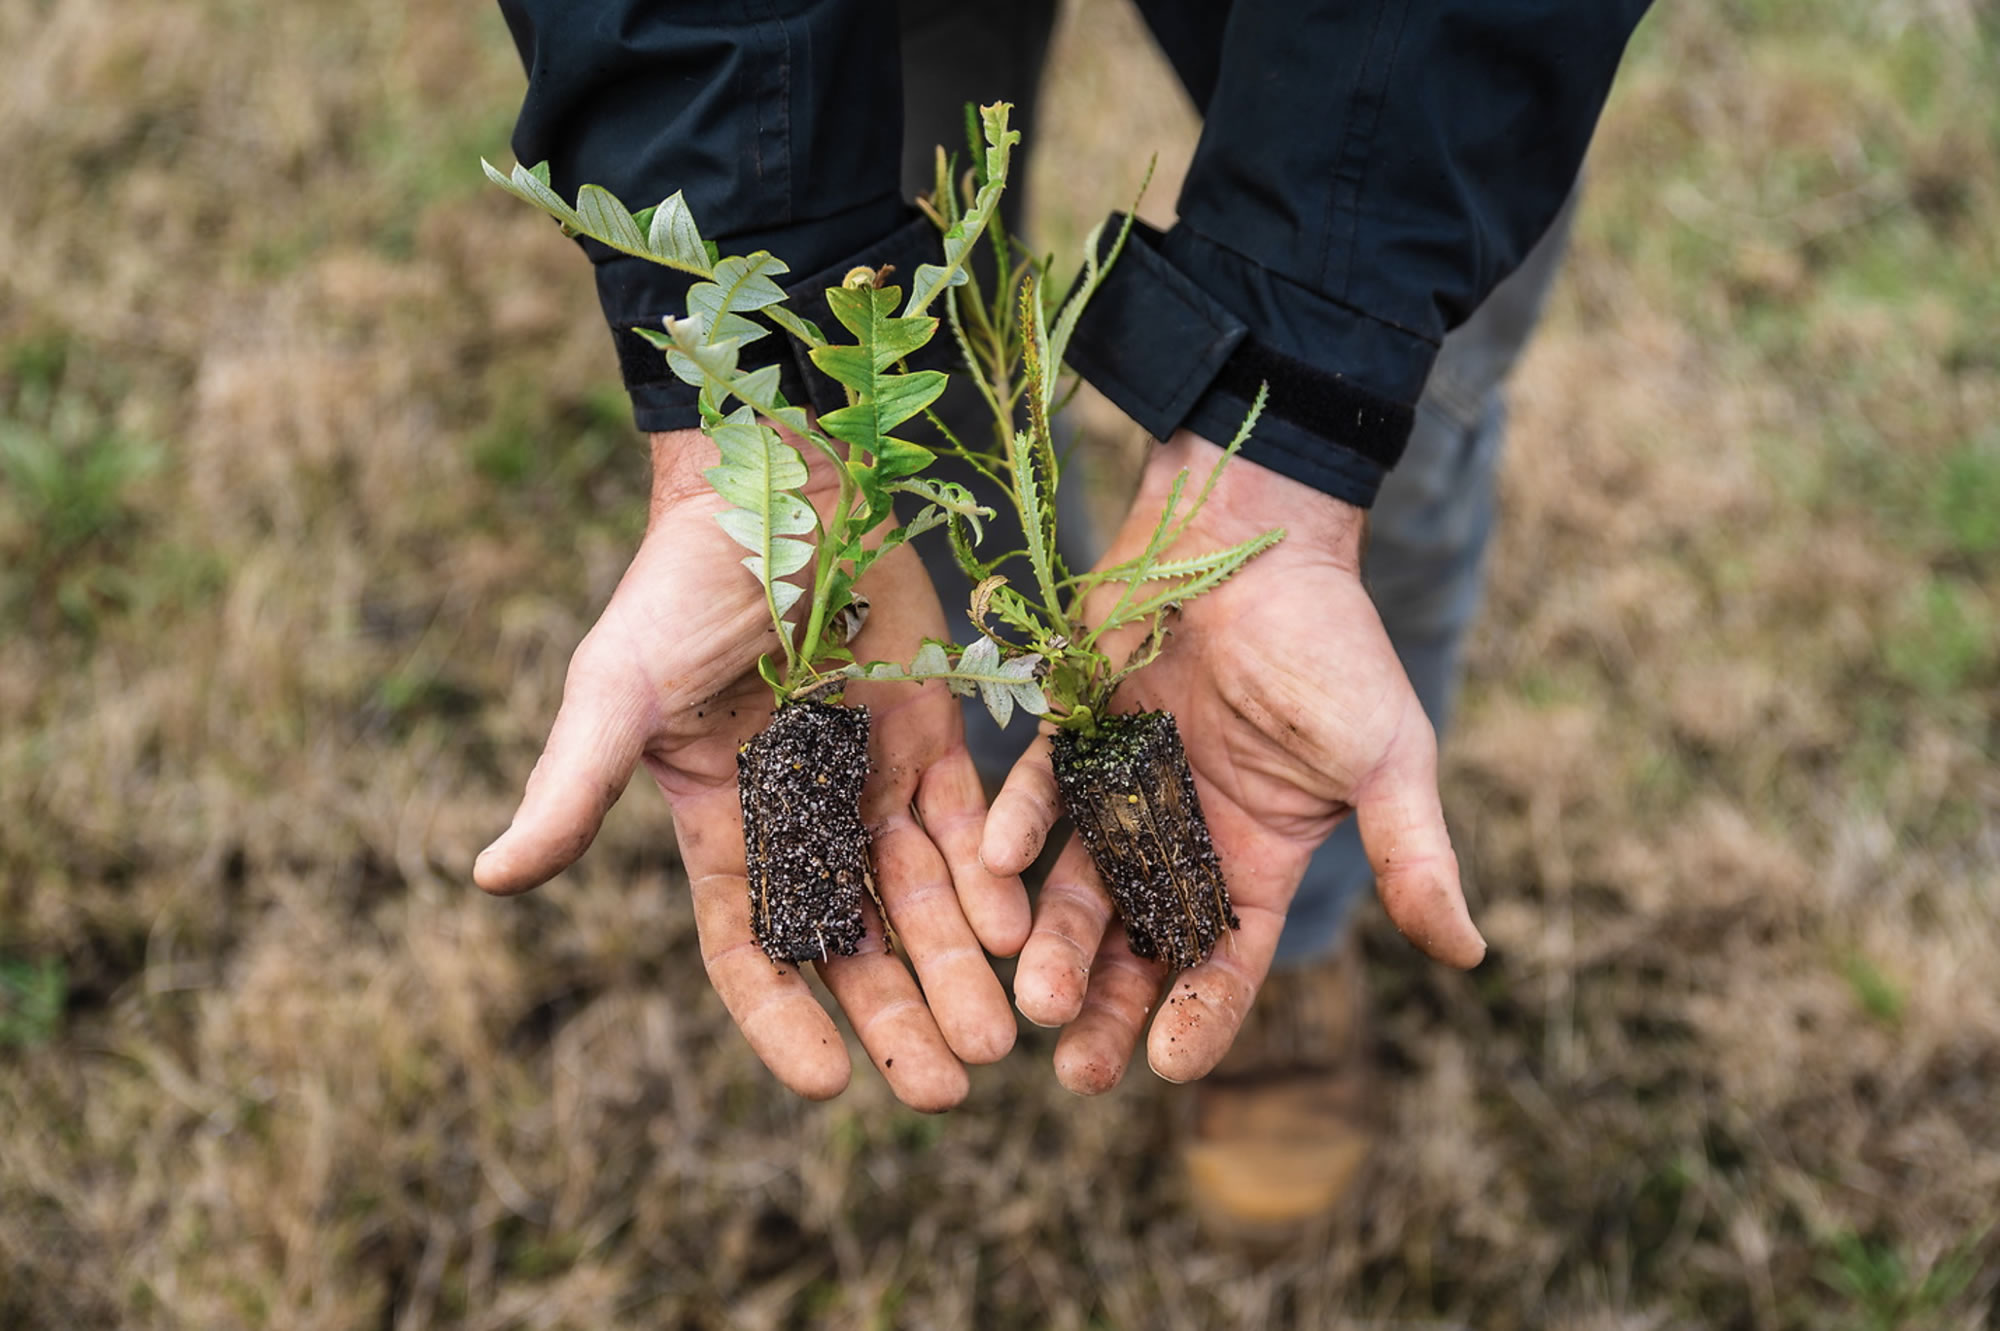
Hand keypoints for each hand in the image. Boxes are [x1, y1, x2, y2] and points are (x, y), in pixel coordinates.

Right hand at [474, 429, 1027, 1110]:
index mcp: (719, 820)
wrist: (776, 472)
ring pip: (921, 899)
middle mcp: (800, 814)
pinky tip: (1020, 931)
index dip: (781, 1020)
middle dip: (896, 1018)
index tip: (827, 1086)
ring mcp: (869, 776)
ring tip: (997, 1044)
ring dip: (959, 969)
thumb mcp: (618, 688)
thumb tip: (488, 880)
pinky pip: (970, 823)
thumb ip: (574, 785)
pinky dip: (993, 878)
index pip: (749, 947)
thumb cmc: (682, 580)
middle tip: (946, 1091)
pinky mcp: (933, 731)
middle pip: (852, 942)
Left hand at [980, 430, 1485, 1093]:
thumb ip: (1413, 855)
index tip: (1166, 1069)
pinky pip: (1035, 791)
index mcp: (1260, 852)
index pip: (1228, 958)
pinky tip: (998, 863)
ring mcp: (1124, 784)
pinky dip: (1016, 825)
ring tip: (1030, 996)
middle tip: (1071, 1071)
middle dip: (1108, 1005)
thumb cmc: (1331, 644)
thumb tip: (1472, 954)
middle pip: (1141, 942)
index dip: (1199, 1013)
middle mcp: (1185, 832)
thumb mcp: (1386, 756)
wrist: (1257, 528)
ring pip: (1078, 882)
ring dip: (1054, 938)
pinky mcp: (1073, 730)